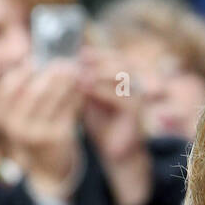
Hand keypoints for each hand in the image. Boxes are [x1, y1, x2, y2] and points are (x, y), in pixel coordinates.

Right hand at [0, 57, 82, 198]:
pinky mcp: (59, 139)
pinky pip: (69, 111)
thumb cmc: (38, 135)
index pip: (13, 86)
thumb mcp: (26, 118)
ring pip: (54, 99)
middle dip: (52, 74)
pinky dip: (77, 98)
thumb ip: (28, 94)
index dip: (25, 71)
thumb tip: (35, 60)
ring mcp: (39, 133)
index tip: (38, 60)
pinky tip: (83, 90)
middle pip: (36, 90)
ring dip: (68, 82)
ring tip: (77, 72)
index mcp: (10, 117)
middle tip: (66, 63)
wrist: (48, 170)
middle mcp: (20, 126)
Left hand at [77, 44, 145, 165]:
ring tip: (79, 73)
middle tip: (79, 59)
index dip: (98, 53)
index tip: (78, 52)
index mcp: (127, 80)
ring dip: (100, 72)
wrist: (116, 152)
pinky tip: (85, 88)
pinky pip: (121, 97)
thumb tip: (66, 61)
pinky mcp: (136, 114)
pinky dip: (102, 90)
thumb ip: (83, 81)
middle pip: (122, 62)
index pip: (115, 57)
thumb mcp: (89, 98)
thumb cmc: (102, 124)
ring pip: (123, 76)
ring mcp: (138, 100)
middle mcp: (136, 87)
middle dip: (100, 58)